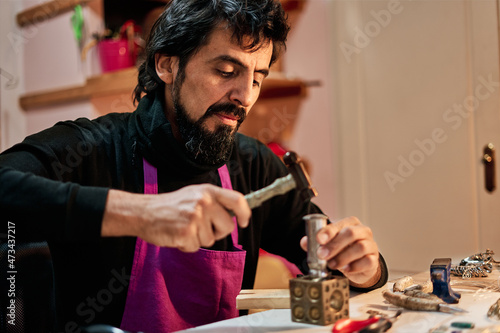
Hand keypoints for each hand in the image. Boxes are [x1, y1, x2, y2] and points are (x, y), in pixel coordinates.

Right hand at [102, 185, 250, 251]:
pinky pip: (196, 247)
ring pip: (211, 240)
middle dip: (217, 232)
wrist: (144, 213)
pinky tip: (177, 235)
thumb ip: (214, 201)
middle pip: (227, 227)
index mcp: (208, 191)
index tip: (243, 222)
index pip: (237, 200)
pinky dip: (187, 246)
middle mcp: (204, 201)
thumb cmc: (170, 206)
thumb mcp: (194, 194)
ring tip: (184, 228)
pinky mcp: (186, 232)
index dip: (244, 213)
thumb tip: (235, 214)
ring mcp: (195, 217)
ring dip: (199, 239)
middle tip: (201, 228)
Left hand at [300, 216, 380, 286]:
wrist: (358, 266)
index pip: (340, 224)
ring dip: (343, 257)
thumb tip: (304, 242)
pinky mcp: (374, 259)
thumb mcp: (329, 245)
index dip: (329, 231)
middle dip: (334, 244)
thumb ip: (315, 243)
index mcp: (350, 224)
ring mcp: (370, 245)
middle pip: (351, 233)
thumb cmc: (343, 250)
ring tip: (332, 265)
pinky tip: (346, 269)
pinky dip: (355, 266)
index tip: (319, 239)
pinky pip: (368, 261)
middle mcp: (362, 231)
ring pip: (360, 247)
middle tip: (322, 255)